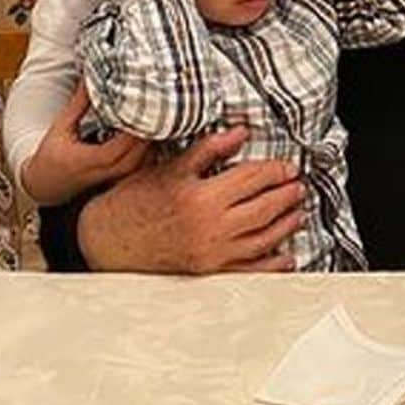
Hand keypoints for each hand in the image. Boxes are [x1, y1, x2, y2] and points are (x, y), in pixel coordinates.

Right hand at [22, 82, 150, 204]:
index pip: (124, 144)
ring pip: (148, 158)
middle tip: (155, 103)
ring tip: (154, 113)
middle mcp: (108, 172)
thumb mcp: (62, 127)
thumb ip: (79, 104)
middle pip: (142, 151)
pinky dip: (151, 147)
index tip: (144, 103)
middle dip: (150, 127)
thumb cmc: (51, 155)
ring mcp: (117, 179)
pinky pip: (146, 163)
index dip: (137, 125)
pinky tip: (149, 129)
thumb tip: (91, 77)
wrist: (46, 185)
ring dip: (153, 137)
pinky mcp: (123, 179)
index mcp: (91, 160)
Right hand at [77, 126, 305, 273]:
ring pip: (262, 239)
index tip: (288, 167)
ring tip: (298, 213)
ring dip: (285, 225)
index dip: (275, 171)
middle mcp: (209, 228)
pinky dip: (272, 265)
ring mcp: (210, 254)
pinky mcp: (206, 272)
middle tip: (299, 186)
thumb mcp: (171, 168)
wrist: (105, 240)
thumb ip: (209, 149)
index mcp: (201, 197)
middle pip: (263, 208)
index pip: (252, 178)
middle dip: (287, 196)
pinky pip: (248, 271)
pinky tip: (287, 257)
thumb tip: (240, 132)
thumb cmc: (135, 200)